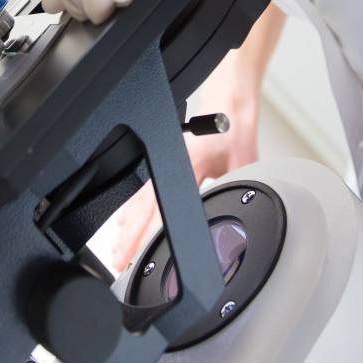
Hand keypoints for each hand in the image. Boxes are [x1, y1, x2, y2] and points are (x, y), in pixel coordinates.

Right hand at [111, 109, 257, 270]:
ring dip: (128, 224)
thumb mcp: (243, 167)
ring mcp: (164, 162)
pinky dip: (132, 207)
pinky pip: (142, 188)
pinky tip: (126, 220)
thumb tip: (238, 220)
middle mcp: (170, 164)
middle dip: (129, 234)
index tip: (139, 250)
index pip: (162, 203)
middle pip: (143, 204)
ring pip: (139, 197)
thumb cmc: (235, 131)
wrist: (228, 105)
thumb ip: (235, 193)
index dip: (149, 230)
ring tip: (118, 245)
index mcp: (188, 164)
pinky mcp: (165, 162)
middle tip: (119, 257)